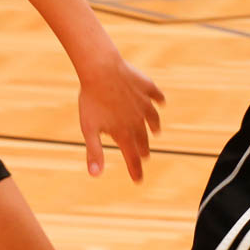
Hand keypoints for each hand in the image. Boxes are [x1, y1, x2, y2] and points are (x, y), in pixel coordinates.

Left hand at [77, 57, 165, 181]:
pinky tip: (160, 102)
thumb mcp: (88, 129)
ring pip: (153, 118)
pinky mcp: (146, 86)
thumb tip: (95, 175)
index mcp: (123, 132)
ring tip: (156, 131)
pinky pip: (156, 95)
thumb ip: (94, 152)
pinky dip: (159, 101)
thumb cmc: (91, 99)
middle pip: (143, 139)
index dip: (135, 170)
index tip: (138, 181)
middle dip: (143, 149)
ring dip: (154, 126)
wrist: (102, 69)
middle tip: (144, 156)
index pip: (132, 157)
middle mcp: (137, 120)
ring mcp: (144, 102)